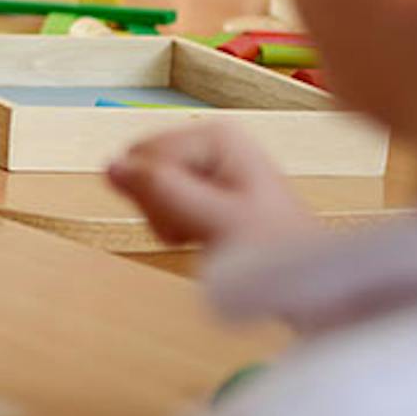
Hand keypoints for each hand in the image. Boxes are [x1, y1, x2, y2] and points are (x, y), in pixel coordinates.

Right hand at [107, 122, 316, 249]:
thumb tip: (111, 166)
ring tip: (205, 233)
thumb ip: (163, 191)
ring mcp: (208, 162)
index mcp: (216, 135)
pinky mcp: (205, 184)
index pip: (142, 154)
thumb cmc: (274, 251)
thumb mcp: (215, 222)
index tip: (188, 221)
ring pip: (148, 184)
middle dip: (159, 205)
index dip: (155, 196)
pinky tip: (203, 233)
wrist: (305, 280)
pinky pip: (162, 198)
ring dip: (167, 217)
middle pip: (142, 165)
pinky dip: (174, 222)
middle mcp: (210, 139)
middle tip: (197, 229)